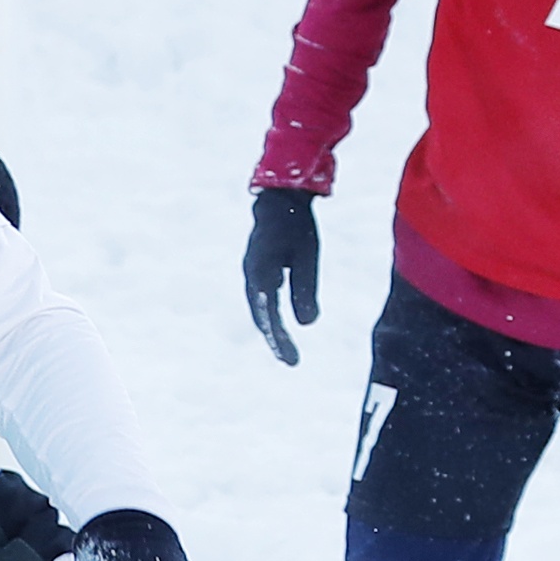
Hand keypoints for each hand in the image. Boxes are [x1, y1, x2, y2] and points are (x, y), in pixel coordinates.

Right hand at [241, 188, 321, 364]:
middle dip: (276, 339)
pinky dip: (270, 314)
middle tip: (291, 361)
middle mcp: (251, 275)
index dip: (280, 339)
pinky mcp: (257, 269)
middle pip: (261, 316)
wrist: (280, 199)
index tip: (292, 360)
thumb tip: (307, 324)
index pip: (269, 314)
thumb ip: (305, 288)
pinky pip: (261, 298)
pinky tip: (280, 324)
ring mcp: (251, 272)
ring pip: (259, 308)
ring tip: (285, 349)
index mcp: (262, 272)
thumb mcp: (307, 256)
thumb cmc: (296, 225)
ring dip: (272, 329)